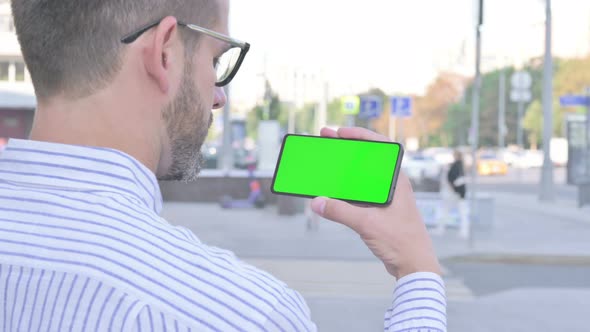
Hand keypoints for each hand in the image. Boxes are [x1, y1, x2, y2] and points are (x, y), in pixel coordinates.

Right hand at [311, 127, 441, 278]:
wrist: (415, 265)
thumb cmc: (402, 242)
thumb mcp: (367, 224)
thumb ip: (340, 212)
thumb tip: (317, 202)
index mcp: (396, 179)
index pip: (379, 147)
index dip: (359, 135)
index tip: (339, 132)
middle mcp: (392, 184)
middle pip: (367, 159)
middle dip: (346, 149)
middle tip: (326, 140)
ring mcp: (387, 197)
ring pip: (362, 176)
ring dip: (345, 169)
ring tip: (326, 163)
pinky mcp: (381, 211)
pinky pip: (361, 193)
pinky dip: (346, 189)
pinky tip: (332, 190)